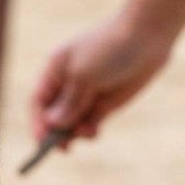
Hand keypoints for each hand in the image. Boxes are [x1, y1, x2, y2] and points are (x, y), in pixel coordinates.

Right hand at [30, 0, 184, 146]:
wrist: (147, 35)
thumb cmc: (110, 47)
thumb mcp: (83, 75)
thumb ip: (68, 103)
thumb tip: (52, 125)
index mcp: (54, 69)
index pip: (38, 102)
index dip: (37, 122)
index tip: (41, 140)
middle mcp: (67, 84)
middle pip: (53, 117)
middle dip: (55, 133)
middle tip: (63, 148)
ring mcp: (86, 94)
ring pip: (71, 124)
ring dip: (74, 134)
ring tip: (86, 132)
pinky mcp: (104, 103)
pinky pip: (89, 124)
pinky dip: (88, 131)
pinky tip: (94, 131)